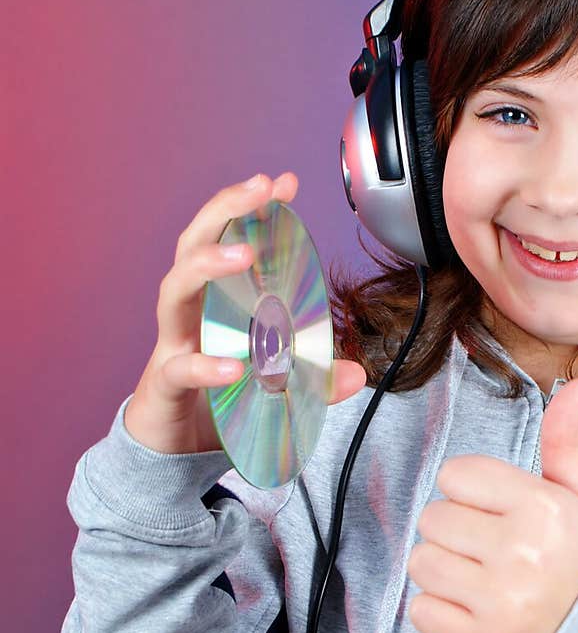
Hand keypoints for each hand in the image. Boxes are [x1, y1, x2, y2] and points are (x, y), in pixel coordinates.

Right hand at [124, 172, 367, 453]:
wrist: (168, 449)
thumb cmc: (213, 401)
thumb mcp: (272, 384)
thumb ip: (311, 377)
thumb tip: (356, 374)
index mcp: (212, 303)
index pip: (226, 240)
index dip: (250, 208)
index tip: (284, 183)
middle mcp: (188, 314)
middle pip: (192, 244)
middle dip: (225, 209)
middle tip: (260, 189)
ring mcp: (171, 345)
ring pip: (174, 290)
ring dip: (208, 265)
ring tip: (242, 253)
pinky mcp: (165, 385)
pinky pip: (181, 368)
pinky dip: (206, 365)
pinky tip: (233, 365)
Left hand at [406, 378, 577, 632]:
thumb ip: (565, 441)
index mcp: (544, 507)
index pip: (454, 474)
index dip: (469, 492)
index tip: (496, 512)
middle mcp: (523, 553)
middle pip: (432, 518)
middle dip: (454, 531)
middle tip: (490, 550)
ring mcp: (503, 603)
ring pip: (421, 563)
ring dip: (443, 571)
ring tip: (481, 579)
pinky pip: (421, 612)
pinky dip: (439, 613)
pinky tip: (474, 610)